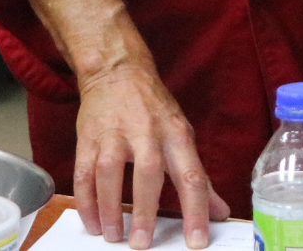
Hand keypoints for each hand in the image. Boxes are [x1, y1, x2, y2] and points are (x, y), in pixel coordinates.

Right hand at [74, 59, 228, 248]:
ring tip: (113, 236)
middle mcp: (146, 131)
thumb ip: (197, 175)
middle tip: (141, 244)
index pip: (191, 174)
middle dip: (144, 210)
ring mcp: (114, 132)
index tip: (197, 242)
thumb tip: (220, 211)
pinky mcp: (88, 135)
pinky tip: (92, 222)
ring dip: (109, 207)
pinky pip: (83, 171)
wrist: (117, 69)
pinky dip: (85, 200)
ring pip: (109, 171)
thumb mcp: (181, 133)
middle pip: (147, 171)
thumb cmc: (154, 108)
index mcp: (175, 133)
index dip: (196, 210)